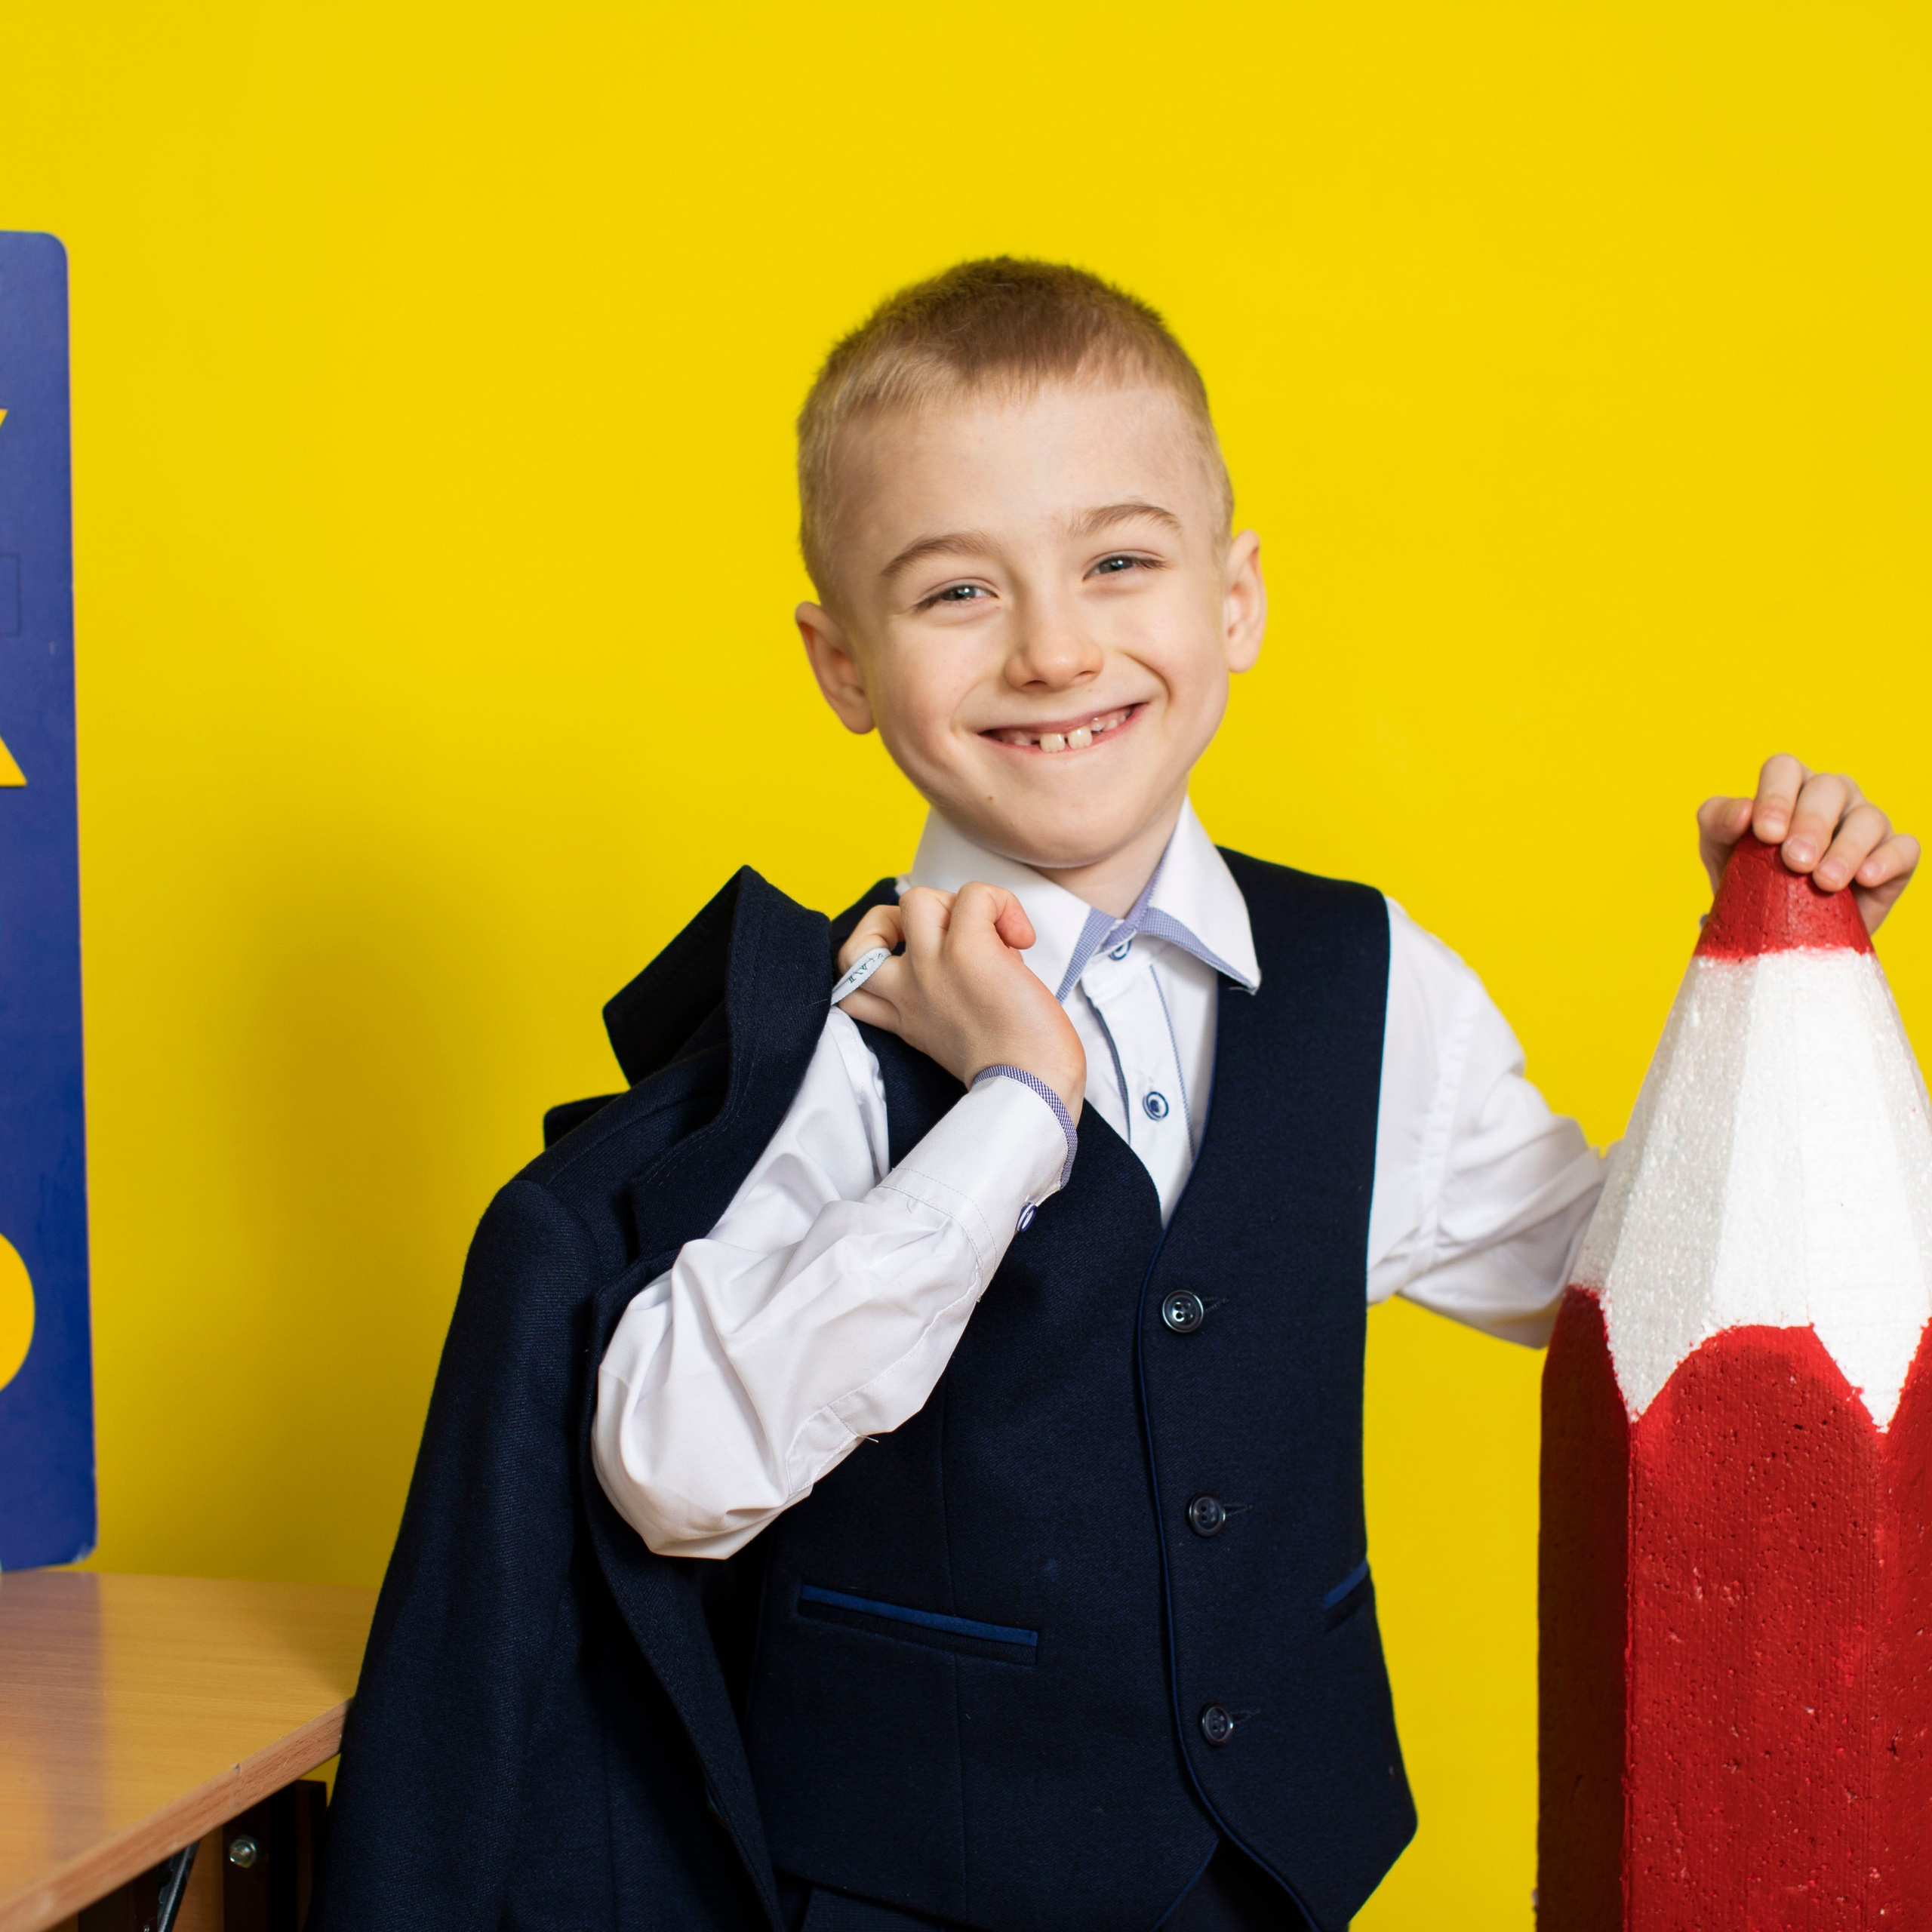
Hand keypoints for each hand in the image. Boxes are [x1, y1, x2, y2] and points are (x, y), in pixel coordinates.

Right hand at [836, 884, 1086, 1112]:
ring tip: (988, 933)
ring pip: (915, 899)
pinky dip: (999, 902)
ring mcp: (934, 967)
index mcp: (907, 1018)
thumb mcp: (960, 1043)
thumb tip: (992, 951)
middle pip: (858, 940)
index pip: (851, 989)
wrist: (1034, 1092)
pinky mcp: (968, 951)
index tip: (910, 968)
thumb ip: (951, 1003)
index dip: (868, 964)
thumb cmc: (1019, 1073)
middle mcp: (910, 990)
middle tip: (942, 939)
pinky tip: (1020, 936)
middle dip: (892, 923)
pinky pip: (974, 895)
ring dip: (953, 904)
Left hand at [1698, 755, 1918, 933]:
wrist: (1779, 930)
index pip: (1784, 769)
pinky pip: (1903, 848)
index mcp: (1788, 787)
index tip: (1765, 835)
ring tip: (1824, 882)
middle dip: (1810, 825)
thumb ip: (1718, 822)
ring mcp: (1866, 823)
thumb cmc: (1749, 878)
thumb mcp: (1720, 849)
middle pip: (1828, 788)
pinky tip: (1865, 878)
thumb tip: (1743, 812)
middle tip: (1795, 862)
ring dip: (1846, 849)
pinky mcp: (1895, 856)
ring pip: (1868, 817)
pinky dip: (1886, 861)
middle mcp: (1831, 797)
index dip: (1775, 797)